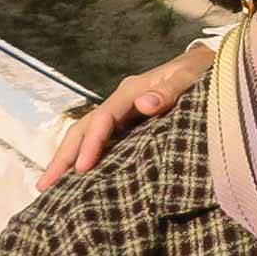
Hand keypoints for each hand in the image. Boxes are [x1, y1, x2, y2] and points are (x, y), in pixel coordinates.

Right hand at [36, 47, 215, 190]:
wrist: (212, 67)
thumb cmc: (204, 72)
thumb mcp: (191, 76)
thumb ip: (171, 90)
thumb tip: (144, 104)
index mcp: (132, 91)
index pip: (103, 119)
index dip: (92, 143)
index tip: (84, 169)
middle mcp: (122, 102)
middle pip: (84, 128)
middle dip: (64, 156)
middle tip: (44, 186)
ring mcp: (124, 114)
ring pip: (87, 136)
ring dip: (68, 160)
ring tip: (49, 189)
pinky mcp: (131, 126)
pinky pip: (104, 143)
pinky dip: (87, 159)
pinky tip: (78, 181)